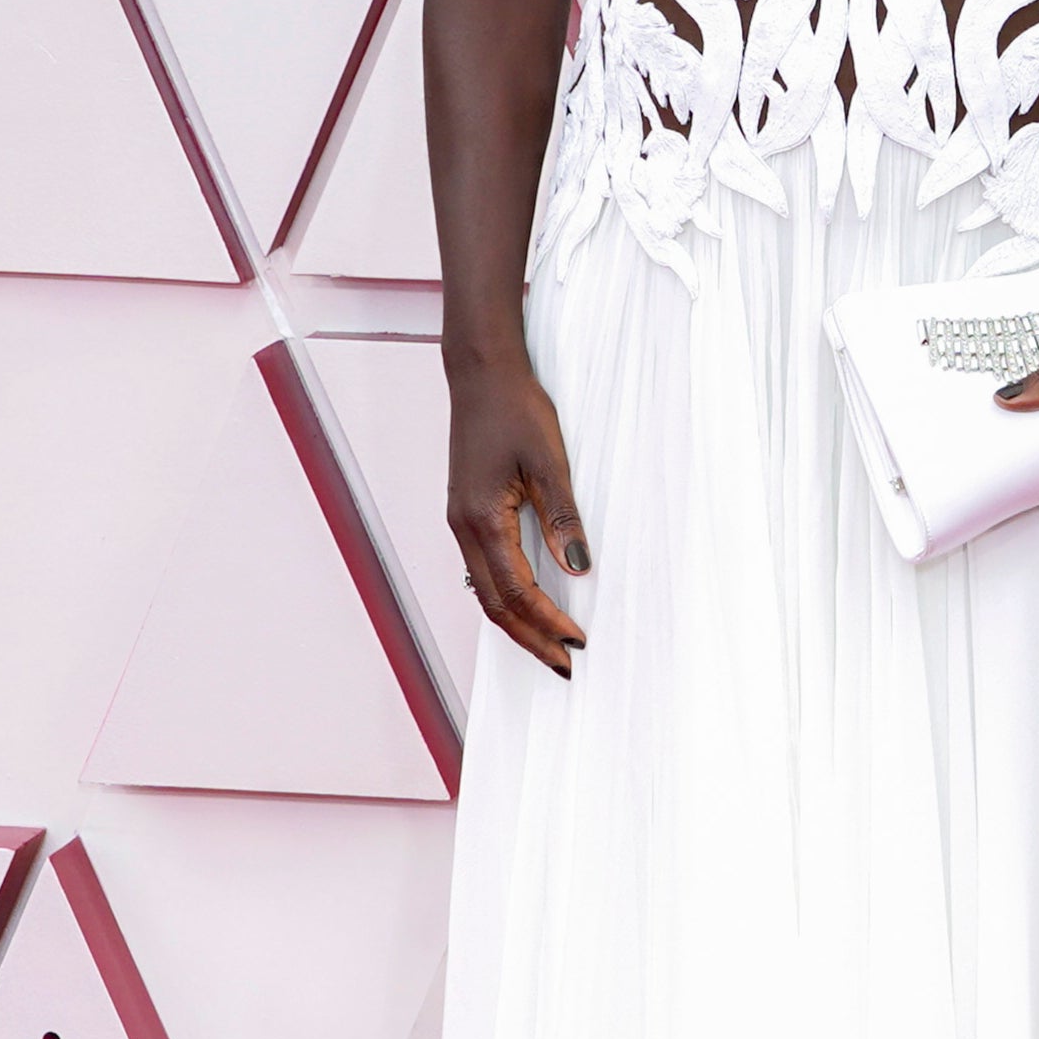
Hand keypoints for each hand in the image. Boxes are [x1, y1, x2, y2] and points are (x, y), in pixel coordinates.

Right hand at [445, 350, 590, 674]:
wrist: (481, 374)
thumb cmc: (514, 408)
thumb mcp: (549, 461)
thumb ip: (563, 517)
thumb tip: (579, 568)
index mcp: (481, 519)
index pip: (517, 591)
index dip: (547, 622)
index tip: (578, 641)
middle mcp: (463, 527)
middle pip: (493, 604)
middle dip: (529, 638)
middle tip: (563, 665)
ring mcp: (460, 521)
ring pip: (484, 590)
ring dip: (516, 622)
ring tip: (548, 643)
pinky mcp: (466, 512)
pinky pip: (482, 569)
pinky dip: (505, 596)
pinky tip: (527, 603)